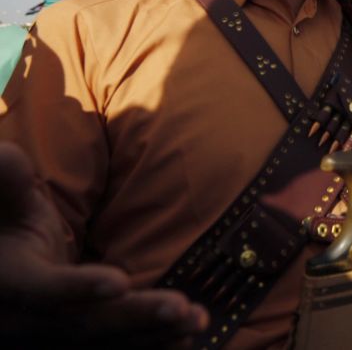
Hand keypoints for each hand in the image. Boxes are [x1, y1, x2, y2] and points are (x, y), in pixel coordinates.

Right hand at [0, 143, 206, 347]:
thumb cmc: (9, 222)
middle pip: (82, 325)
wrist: (2, 266)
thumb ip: (7, 181)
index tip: (120, 282)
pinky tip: (184, 338)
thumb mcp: (8, 200)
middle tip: (184, 308)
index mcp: (8, 280)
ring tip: (197, 321)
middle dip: (134, 317)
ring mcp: (45, 339)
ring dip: (150, 335)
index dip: (78, 289)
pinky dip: (147, 346)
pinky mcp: (70, 344)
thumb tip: (6, 155)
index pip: (42, 290)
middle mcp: (23, 321)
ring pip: (100, 344)